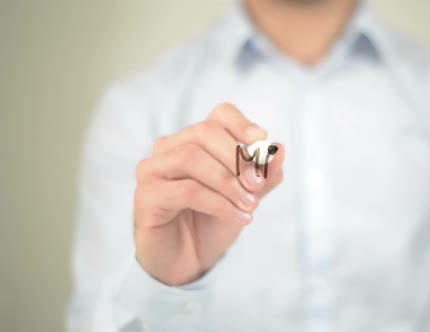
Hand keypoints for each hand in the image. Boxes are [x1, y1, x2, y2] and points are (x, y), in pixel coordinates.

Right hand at [133, 103, 284, 285]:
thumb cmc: (214, 221)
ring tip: (249, 205)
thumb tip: (280, 150)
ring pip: (191, 158)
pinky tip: (238, 218)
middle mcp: (170, 147)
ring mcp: (153, 169)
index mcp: (196, 140)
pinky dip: (218, 203)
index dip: (242, 124)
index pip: (219, 115)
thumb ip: (264, 176)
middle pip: (204, 132)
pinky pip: (186, 190)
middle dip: (237, 157)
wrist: (188, 259)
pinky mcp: (146, 195)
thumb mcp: (247, 197)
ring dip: (227, 182)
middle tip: (258, 185)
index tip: (262, 142)